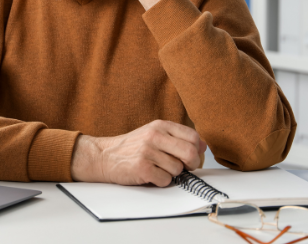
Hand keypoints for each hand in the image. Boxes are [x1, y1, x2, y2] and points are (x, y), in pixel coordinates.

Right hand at [70, 120, 206, 186]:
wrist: (104, 156)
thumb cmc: (132, 147)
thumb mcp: (154, 134)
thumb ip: (177, 137)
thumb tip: (203, 145)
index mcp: (160, 126)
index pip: (192, 136)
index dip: (197, 150)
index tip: (191, 157)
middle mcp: (154, 136)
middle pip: (190, 153)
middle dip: (191, 165)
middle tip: (184, 168)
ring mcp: (147, 151)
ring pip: (178, 169)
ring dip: (171, 174)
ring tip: (158, 169)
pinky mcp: (142, 168)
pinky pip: (165, 180)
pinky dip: (161, 181)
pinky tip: (151, 175)